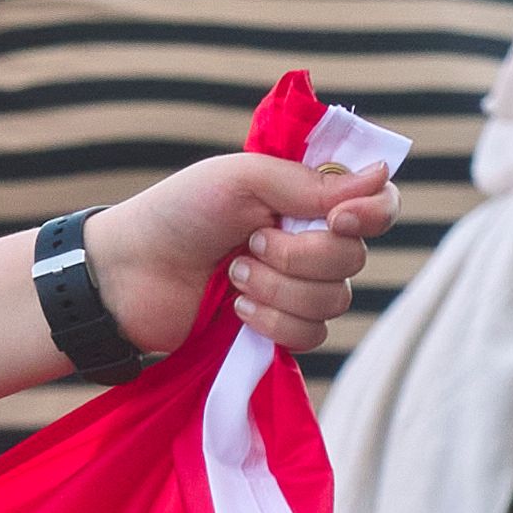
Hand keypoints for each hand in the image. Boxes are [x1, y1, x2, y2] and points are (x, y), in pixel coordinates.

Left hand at [82, 148, 398, 363]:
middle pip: (354, 259)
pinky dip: (273, 322)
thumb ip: (310, 184)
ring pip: (334, 300)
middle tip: (249, 242)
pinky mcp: (280, 329)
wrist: (130, 274)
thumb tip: (383, 176)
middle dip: (299, 255)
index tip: (337, 220)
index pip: (378, 205)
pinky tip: (235, 309)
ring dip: (278, 289)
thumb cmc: (178, 213)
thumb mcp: (241, 180)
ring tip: (233, 275)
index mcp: (308, 198)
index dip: (372, 215)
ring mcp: (297, 288)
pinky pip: (312, 335)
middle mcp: (312, 241)